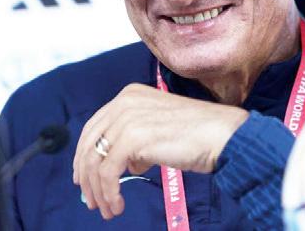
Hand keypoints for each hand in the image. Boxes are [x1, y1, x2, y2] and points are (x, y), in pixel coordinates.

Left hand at [72, 83, 247, 219]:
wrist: (220, 135)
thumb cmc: (198, 134)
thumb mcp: (159, 128)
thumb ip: (137, 140)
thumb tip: (126, 165)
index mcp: (129, 95)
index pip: (94, 126)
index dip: (84, 155)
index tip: (84, 178)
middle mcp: (124, 102)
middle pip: (89, 143)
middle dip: (86, 176)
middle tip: (91, 200)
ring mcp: (127, 118)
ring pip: (95, 160)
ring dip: (98, 190)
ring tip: (108, 209)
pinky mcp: (132, 137)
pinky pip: (108, 172)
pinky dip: (109, 192)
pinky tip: (118, 205)